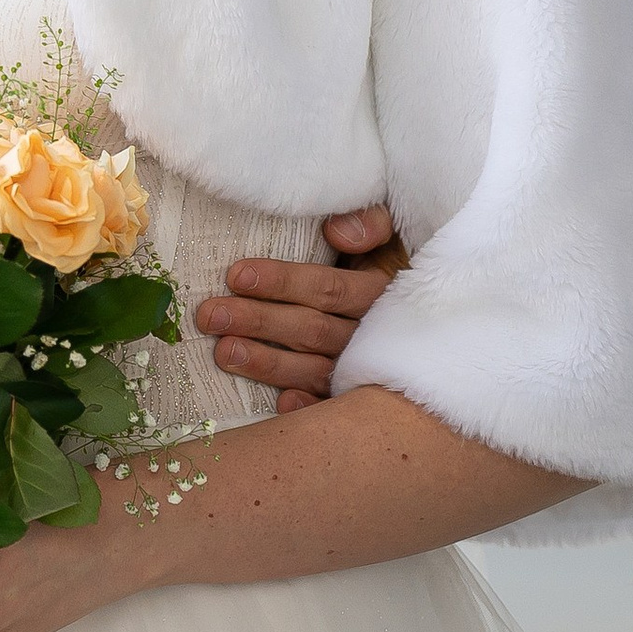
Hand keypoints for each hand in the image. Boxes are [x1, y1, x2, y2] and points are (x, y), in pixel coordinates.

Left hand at [197, 204, 403, 412]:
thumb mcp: (388, 239)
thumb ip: (370, 224)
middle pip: (310, 330)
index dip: (282, 282)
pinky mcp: (355, 394)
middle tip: (210, 315)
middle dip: (258, 322)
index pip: (326, 289)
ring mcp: (363, 371)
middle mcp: (371, 336)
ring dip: (268, 364)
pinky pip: (330, 406)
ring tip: (223, 352)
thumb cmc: (385, 267)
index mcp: (378, 294)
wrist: (421, 321)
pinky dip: (308, 407)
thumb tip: (338, 232)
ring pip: (313, 369)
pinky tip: (280, 404)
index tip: (236, 276)